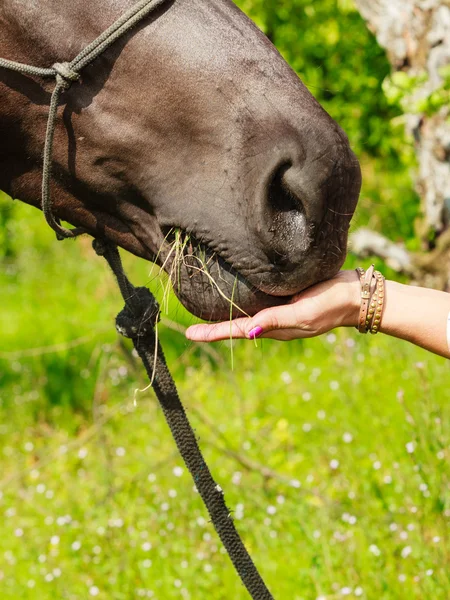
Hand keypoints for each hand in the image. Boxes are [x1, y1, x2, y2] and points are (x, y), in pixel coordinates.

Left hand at [186, 270, 360, 341]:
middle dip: (215, 328)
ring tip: (206, 314)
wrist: (355, 295)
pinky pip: (259, 303)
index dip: (213, 332)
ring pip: (246, 315)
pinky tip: (235, 297)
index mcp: (275, 327)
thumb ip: (277, 319)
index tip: (190, 334)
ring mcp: (280, 310)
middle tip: (191, 329)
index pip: (237, 331)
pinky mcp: (286, 298)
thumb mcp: (304, 312)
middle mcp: (273, 321)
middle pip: (237, 325)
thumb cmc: (331, 304)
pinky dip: (243, 302)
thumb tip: (249, 330)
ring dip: (227, 315)